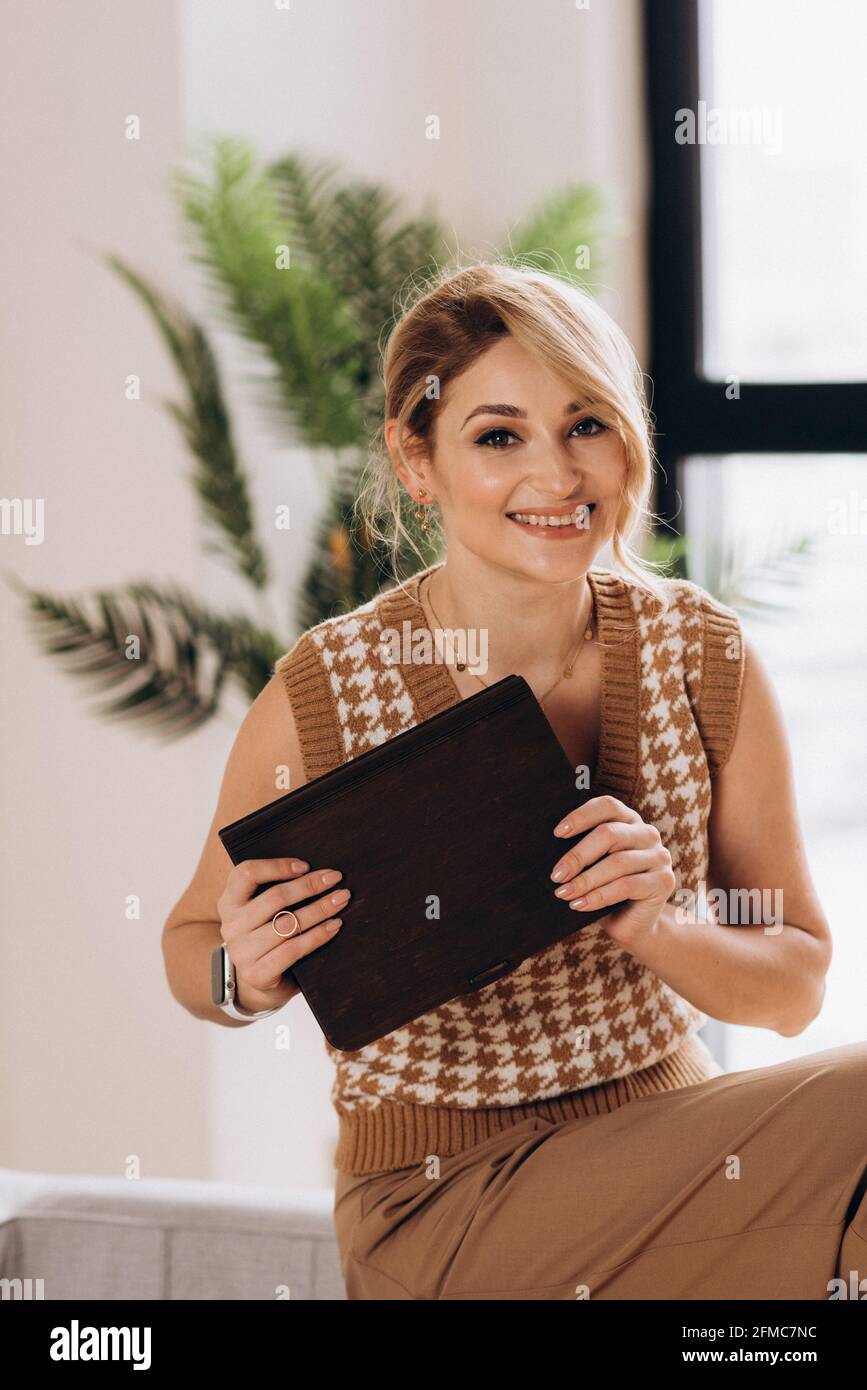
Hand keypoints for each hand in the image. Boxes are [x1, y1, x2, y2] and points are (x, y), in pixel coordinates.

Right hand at [217, 857, 350, 1011]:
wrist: (257, 983)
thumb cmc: (266, 937)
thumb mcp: (260, 911)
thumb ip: (275, 891)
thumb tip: (317, 872)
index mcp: (229, 902)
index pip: (247, 873)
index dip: (277, 866)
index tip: (306, 865)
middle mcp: (231, 926)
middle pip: (274, 898)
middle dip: (309, 885)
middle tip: (335, 877)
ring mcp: (242, 951)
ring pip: (287, 923)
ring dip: (320, 909)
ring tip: (341, 900)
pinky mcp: (257, 974)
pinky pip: (293, 949)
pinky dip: (318, 935)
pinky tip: (335, 925)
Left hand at [549, 795, 674, 945]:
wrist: (632, 924)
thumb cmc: (605, 890)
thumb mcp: (592, 866)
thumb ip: (581, 853)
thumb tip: (550, 854)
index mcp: (628, 821)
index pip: (607, 806)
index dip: (582, 816)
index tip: (558, 833)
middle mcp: (647, 833)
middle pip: (609, 834)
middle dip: (578, 855)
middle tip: (556, 875)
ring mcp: (659, 856)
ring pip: (617, 862)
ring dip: (585, 880)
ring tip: (563, 893)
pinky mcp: (664, 881)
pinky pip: (627, 885)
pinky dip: (599, 896)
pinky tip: (580, 904)